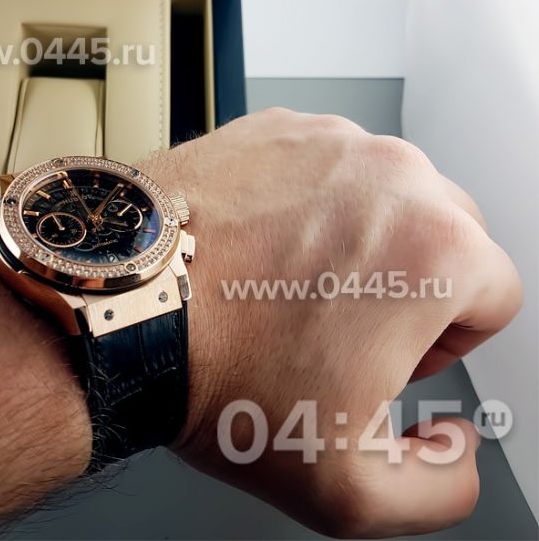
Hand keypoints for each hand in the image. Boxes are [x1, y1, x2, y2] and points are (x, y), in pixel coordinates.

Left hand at [142, 108, 520, 537]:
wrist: (122, 308)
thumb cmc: (216, 375)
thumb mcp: (347, 486)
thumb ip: (440, 486)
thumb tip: (453, 445)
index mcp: (434, 250)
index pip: (493, 294)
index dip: (447, 339)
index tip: (395, 353)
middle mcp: (390, 177)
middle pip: (446, 235)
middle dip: (412, 285)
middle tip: (345, 325)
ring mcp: (330, 142)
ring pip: (386, 195)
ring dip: (361, 239)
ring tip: (295, 284)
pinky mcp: (279, 128)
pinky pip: (326, 167)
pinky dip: (310, 202)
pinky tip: (265, 245)